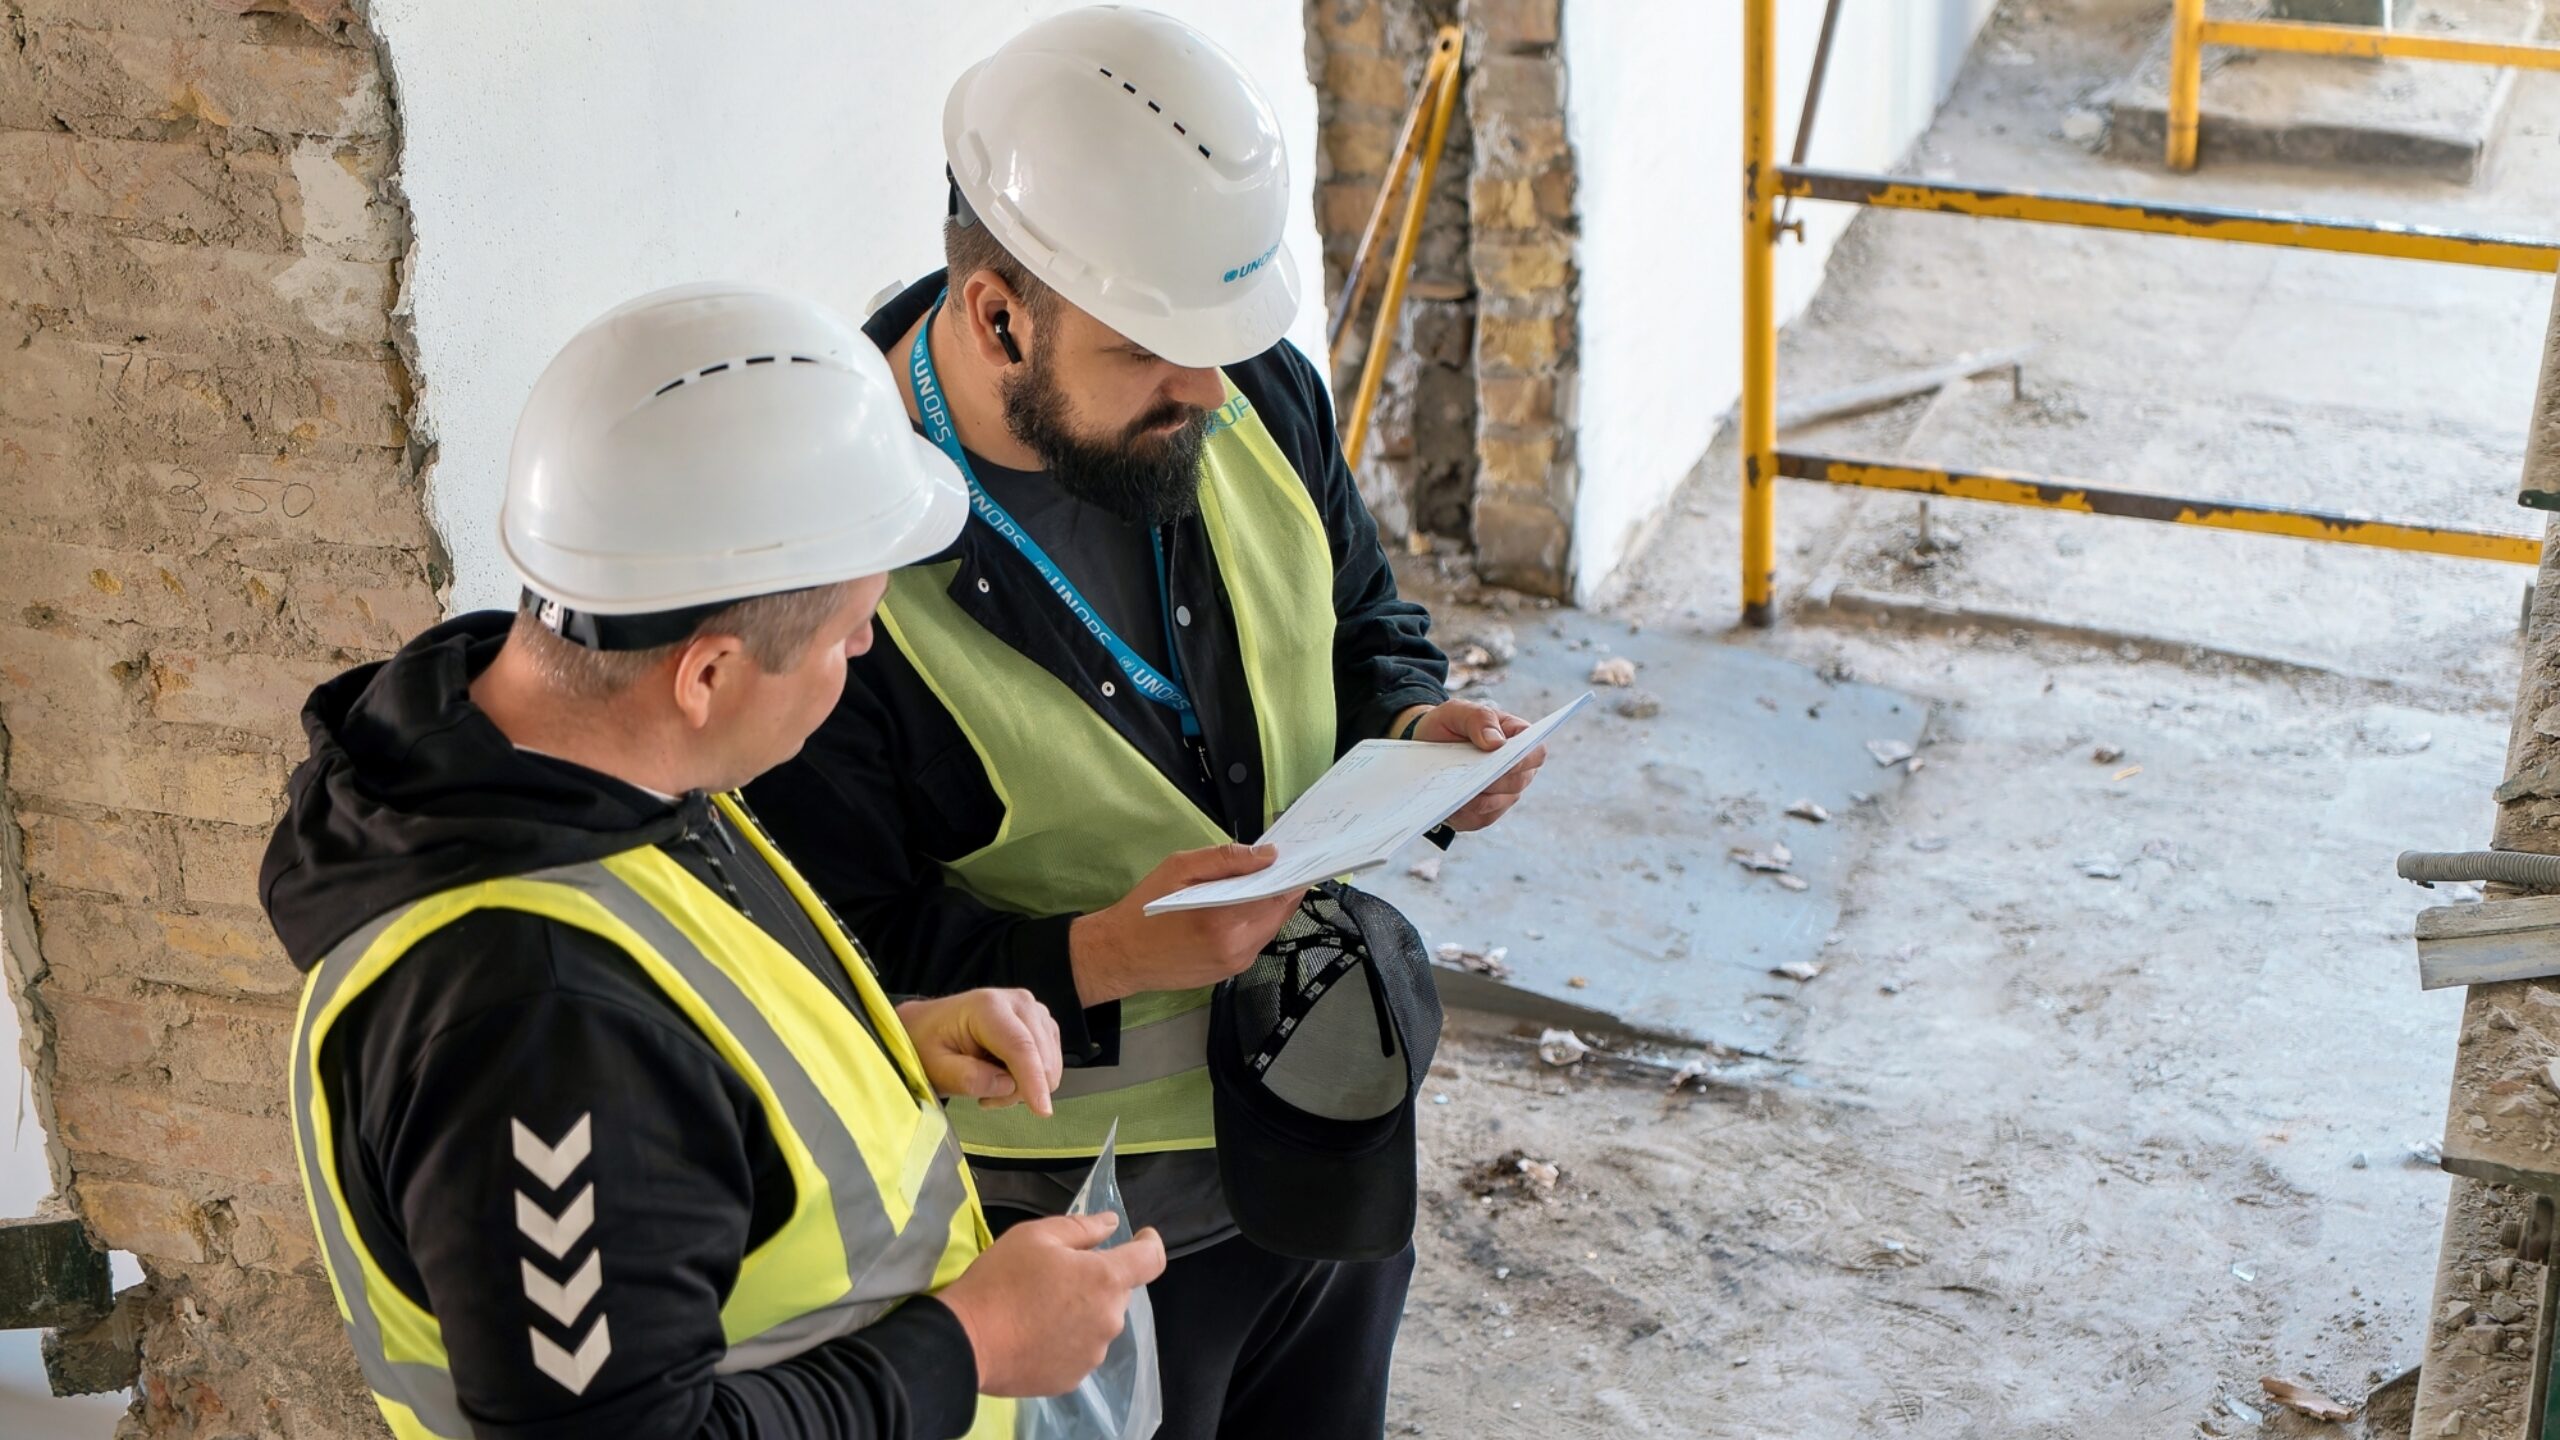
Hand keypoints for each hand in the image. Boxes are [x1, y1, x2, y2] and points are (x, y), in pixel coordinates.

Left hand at [896, 989, 1061, 1116]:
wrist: (925, 1026)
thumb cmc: (926, 1044)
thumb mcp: (936, 1068)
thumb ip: (968, 1078)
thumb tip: (1007, 1085)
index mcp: (988, 1006)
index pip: (1020, 1046)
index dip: (1034, 1080)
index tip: (1042, 1111)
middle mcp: (1018, 1002)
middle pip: (1041, 1057)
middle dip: (1019, 1088)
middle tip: (984, 1096)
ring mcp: (1033, 1011)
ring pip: (1049, 1063)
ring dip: (1023, 1085)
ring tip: (988, 1083)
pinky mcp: (1041, 1023)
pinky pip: (1050, 1061)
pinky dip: (1029, 1078)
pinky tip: (1002, 1075)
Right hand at [938, 1212, 1167, 1397]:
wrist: (966, 1342)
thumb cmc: (1002, 1280)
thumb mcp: (1036, 1236)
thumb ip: (1082, 1227)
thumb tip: (1112, 1224)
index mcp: (1105, 1279)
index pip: (1151, 1260)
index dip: (1150, 1244)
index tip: (1140, 1237)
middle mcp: (1109, 1320)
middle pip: (1117, 1293)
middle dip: (1097, 1280)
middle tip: (1057, 1275)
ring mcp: (1093, 1354)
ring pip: (1098, 1323)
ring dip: (1082, 1312)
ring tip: (1040, 1308)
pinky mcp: (1073, 1379)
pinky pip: (1079, 1350)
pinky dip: (1066, 1340)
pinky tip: (1035, 1335)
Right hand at [1069, 844, 1303, 1005]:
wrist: (1119, 955)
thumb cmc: (1145, 910)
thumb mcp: (1179, 868)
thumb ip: (1226, 859)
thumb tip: (1267, 855)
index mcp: (1222, 920)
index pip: (1278, 896)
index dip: (1292, 876)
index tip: (1298, 858)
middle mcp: (1235, 948)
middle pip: (1279, 913)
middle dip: (1281, 888)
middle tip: (1276, 866)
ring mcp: (1234, 965)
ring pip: (1269, 928)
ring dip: (1267, 906)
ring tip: (1255, 883)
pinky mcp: (1229, 973)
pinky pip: (1254, 942)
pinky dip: (1253, 922)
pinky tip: (1238, 908)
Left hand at [1405, 699, 1544, 832]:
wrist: (1426, 746)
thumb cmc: (1449, 725)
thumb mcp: (1458, 712)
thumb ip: (1480, 719)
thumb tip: (1497, 743)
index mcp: (1518, 741)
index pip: (1536, 753)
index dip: (1524, 758)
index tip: (1501, 759)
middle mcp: (1517, 771)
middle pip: (1517, 783)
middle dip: (1494, 781)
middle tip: (1469, 778)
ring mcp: (1502, 795)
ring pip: (1496, 804)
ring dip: (1476, 798)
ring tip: (1453, 790)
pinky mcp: (1484, 813)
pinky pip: (1479, 819)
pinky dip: (1463, 812)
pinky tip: (1448, 803)